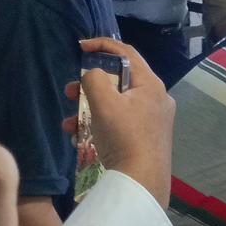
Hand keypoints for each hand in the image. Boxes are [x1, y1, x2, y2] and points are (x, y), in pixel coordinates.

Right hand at [64, 39, 174, 205]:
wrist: (141, 181)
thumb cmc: (124, 136)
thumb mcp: (104, 103)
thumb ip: (94, 80)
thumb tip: (93, 74)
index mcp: (151, 85)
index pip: (127, 53)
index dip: (103, 45)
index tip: (80, 47)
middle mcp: (156, 99)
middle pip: (119, 82)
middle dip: (89, 86)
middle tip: (69, 93)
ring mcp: (152, 120)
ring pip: (115, 105)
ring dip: (88, 110)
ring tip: (69, 123)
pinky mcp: (145, 138)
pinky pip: (119, 124)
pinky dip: (98, 126)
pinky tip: (78, 139)